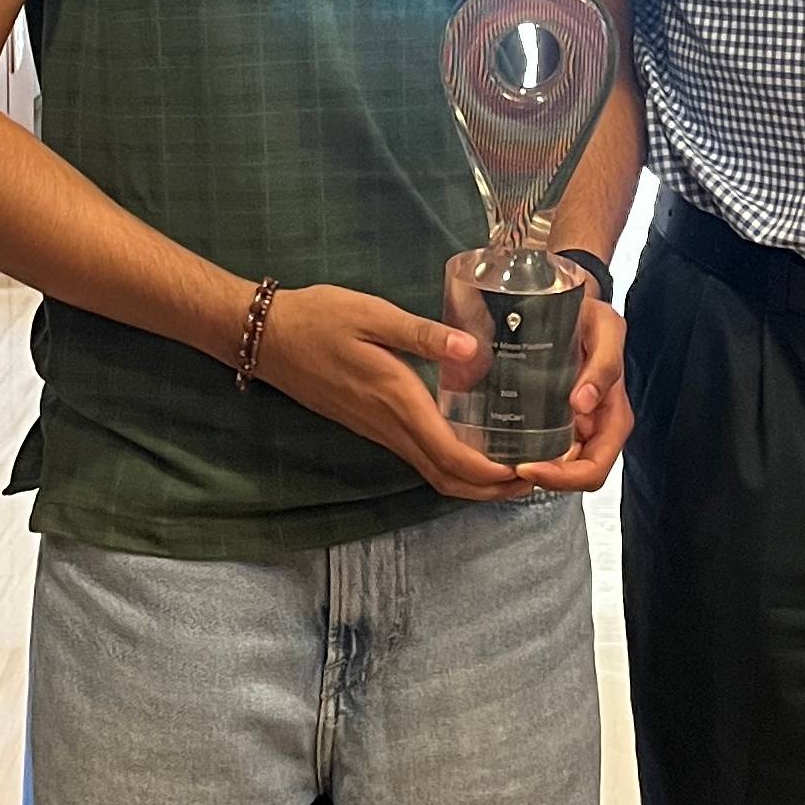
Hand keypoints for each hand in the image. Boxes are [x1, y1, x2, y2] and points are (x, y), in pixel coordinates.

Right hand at [251, 283, 525, 500]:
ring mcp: (379, 430)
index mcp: (398, 401)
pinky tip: (472, 443)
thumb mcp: (373, 315)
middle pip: (447, 479)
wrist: (267, 337)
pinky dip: (451, 464)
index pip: (453, 457)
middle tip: (536, 478)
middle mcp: (390, 426)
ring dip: (473, 481)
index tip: (531, 469)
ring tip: (512, 466)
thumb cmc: (319, 319)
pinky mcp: (372, 425)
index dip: (493, 474)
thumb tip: (473, 349)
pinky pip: (419, 458)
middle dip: (492, 489)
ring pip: (432, 473)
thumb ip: (423, 334)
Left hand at [513, 287, 631, 494]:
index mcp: (612, 416)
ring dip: (530, 470)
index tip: (531, 466)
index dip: (566, 478)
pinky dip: (521, 451)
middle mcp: (592, 426)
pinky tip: (498, 444)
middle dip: (544, 478)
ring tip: (499, 459)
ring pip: (554, 465)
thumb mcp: (605, 329)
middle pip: (573, 475)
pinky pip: (538, 444)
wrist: (569, 301)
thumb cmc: (590, 314)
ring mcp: (571, 423)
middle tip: (510, 466)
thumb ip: (605, 362)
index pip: (595, 468)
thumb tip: (583, 404)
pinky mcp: (549, 415)